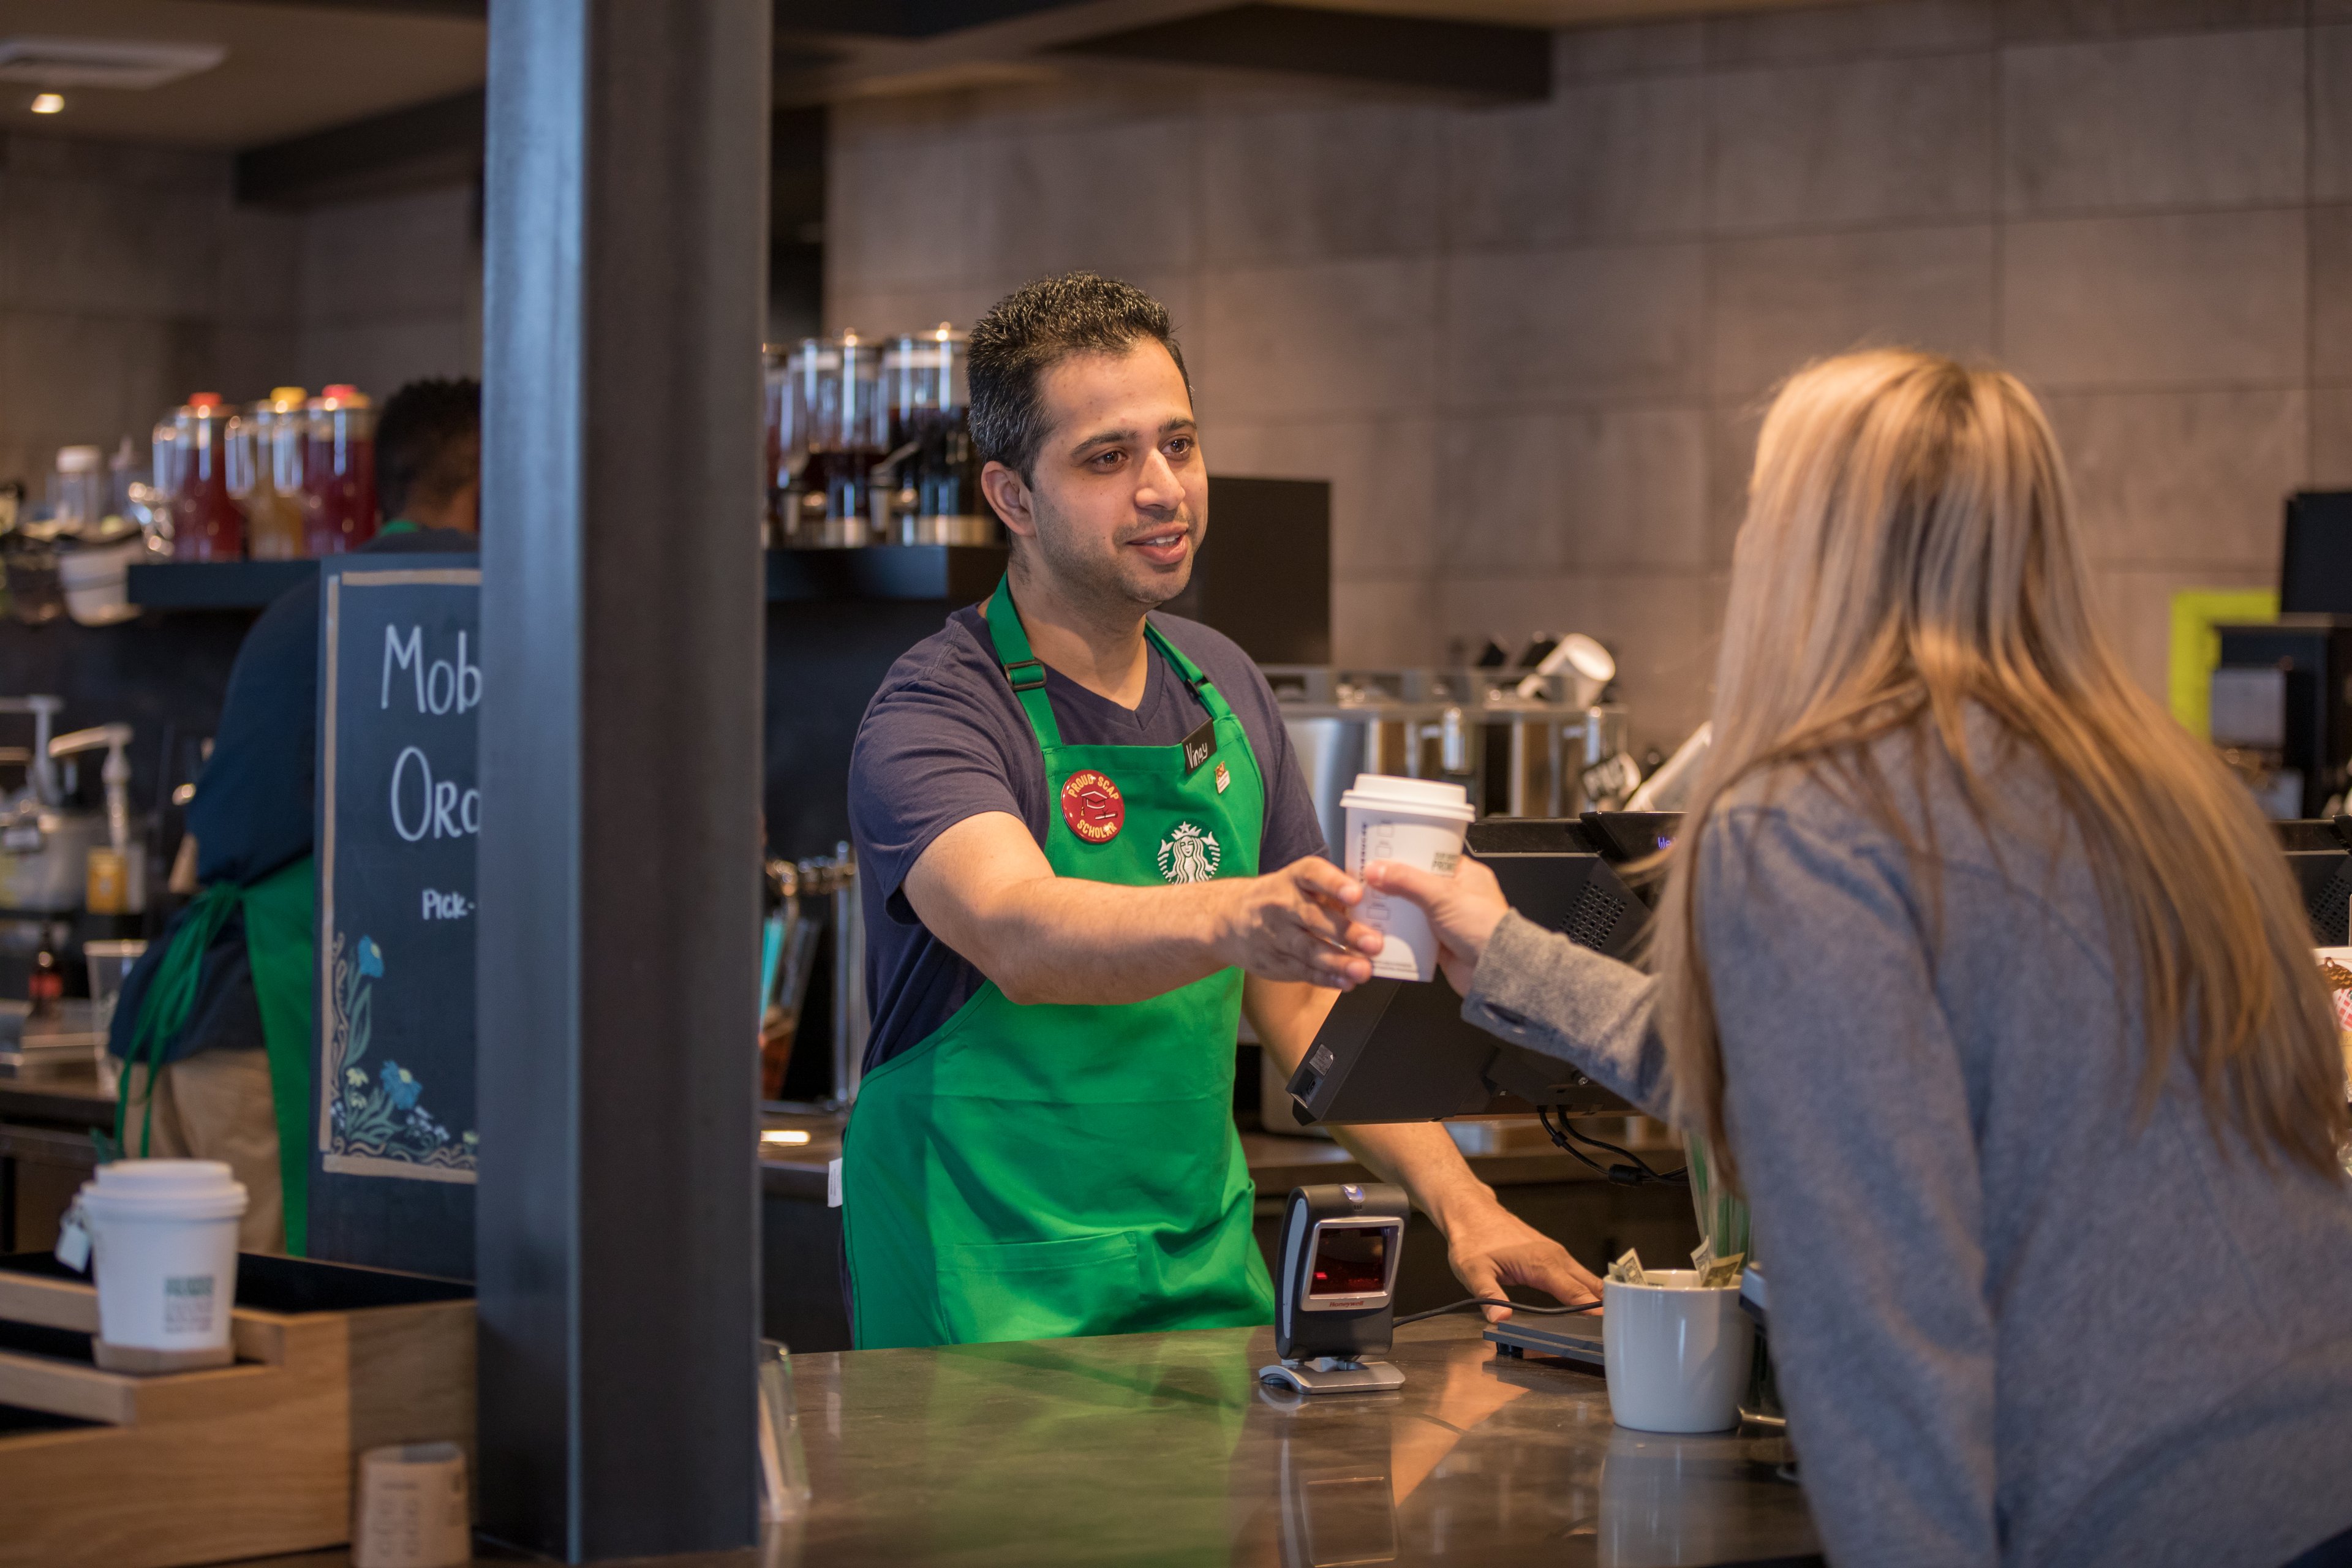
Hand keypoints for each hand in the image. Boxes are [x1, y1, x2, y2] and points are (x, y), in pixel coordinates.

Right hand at [1215, 855, 1382, 988]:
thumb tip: (1377, 902)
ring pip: (1309, 950)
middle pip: (1313, 918)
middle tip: (1375, 942)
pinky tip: (1346, 983)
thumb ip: (1332, 892)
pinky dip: (1326, 979)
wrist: (1229, 919)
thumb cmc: (1280, 897)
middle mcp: (1281, 905)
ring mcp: (1276, 936)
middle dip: (1345, 931)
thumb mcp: (1297, 883)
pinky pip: (1303, 972)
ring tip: (1363, 969)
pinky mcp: (1275, 962)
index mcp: (1293, 879)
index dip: (1334, 884)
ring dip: (1338, 961)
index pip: (1313, 875)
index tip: (1356, 893)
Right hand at [1362, 853, 1508, 993]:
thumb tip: (1377, 869)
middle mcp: (1453, 894)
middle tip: (1367, 878)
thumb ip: (1407, 881)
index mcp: (1463, 873)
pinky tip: (1378, 928)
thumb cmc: (1485, 929)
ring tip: (1367, 903)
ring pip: (1409, 908)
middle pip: (1414, 882)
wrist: (1494, 972)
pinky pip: (1409, 933)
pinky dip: (1396, 932)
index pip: (1428, 854)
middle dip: (1391, 883)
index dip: (1404, 851)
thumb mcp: (1443, 895)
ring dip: (1391, 909)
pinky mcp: (1435, 941)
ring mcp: (1443, 918)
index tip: (1381, 850)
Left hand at [1442, 1200, 1604, 1322]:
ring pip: (1587, 1279)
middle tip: (1622, 1333)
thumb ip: (1489, 1296)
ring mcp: (1556, 1254)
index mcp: (1542, 1263)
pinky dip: (1589, 1290)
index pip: (1576, 1293)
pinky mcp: (1552, 1255)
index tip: (1613, 1328)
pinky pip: (1578, 1275)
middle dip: (1608, 1308)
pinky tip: (1592, 1306)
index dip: (1595, 1312)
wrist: (1471, 1212)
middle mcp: (1555, 1257)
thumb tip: (1500, 1319)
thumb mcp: (1473, 1272)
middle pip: (1591, 1286)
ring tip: (1615, 1325)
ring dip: (1601, 1299)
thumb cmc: (1472, 1239)